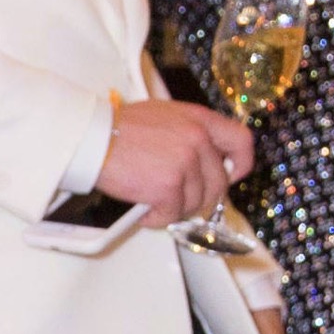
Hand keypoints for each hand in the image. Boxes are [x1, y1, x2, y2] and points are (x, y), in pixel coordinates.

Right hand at [100, 94, 253, 227]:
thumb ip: (190, 133)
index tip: (232, 175)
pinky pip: (172, 215)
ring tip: (151, 198)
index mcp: (199, 119)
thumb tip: (204, 159)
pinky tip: (142, 207)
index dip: (240, 164)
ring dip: (174, 208)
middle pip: (218, 183)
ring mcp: (185, 164)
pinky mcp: (169, 187)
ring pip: (195, 203)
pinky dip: (156, 217)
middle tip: (178, 199)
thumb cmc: (118, 128)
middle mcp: (197, 140)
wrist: (92, 138)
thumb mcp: (165, 116)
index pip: (241, 141)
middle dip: (199, 198)